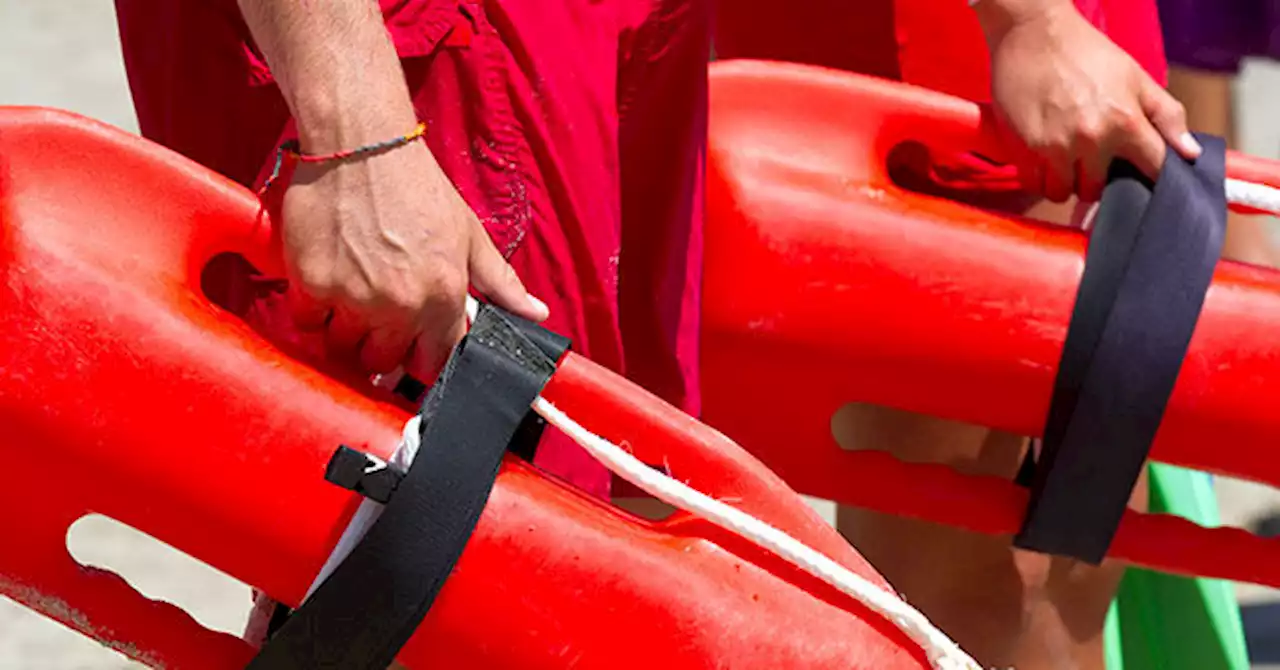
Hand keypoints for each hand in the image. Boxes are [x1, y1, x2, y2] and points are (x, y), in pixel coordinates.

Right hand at [279, 139, 547, 380]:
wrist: (362, 146)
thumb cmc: (419, 187)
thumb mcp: (470, 234)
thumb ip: (502, 283)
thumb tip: (537, 314)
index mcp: (443, 297)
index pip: (433, 364)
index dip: (422, 357)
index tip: (413, 343)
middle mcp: (400, 306)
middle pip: (384, 363)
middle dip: (382, 346)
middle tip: (377, 314)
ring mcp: (353, 298)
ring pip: (344, 349)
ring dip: (345, 332)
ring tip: (351, 298)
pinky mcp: (312, 284)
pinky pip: (307, 324)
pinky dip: (313, 312)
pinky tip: (325, 283)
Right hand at [980, 1, 1201, 201]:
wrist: (1034, 33)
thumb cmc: (1085, 51)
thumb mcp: (1135, 77)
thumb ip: (1166, 115)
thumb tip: (1190, 152)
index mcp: (1125, 122)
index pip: (1152, 168)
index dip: (1149, 173)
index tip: (1140, 171)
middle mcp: (1091, 140)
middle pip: (1094, 190)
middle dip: (1093, 180)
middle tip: (1087, 162)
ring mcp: (1055, 147)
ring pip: (1060, 192)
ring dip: (1063, 182)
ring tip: (1062, 162)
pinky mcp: (1025, 147)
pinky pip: (1033, 182)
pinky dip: (1038, 176)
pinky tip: (1041, 158)